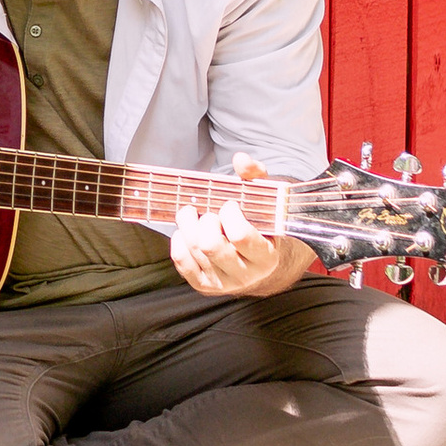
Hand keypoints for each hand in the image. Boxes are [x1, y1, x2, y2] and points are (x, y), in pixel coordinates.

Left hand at [172, 168, 318, 301]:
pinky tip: (187, 231)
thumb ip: (256, 177)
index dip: (229, 213)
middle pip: (210, 245)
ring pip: (194, 251)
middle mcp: (245, 275)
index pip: (240, 235)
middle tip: (210, 211)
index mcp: (266, 256)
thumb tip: (241, 160)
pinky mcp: (204, 286)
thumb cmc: (263, 227)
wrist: (262, 265)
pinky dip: (179, 241)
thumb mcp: (267, 202)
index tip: (230, 205)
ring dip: (188, 226)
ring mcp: (223, 283)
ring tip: (195, 215)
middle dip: (205, 220)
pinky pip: (182, 262)